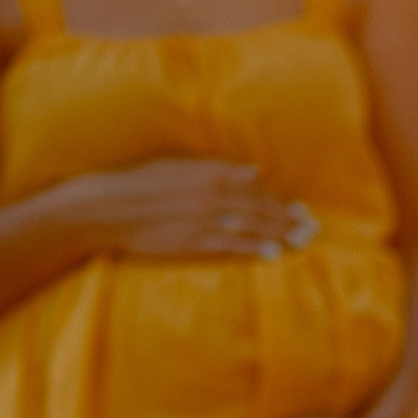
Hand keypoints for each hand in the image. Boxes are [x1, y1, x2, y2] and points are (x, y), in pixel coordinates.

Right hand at [95, 159, 320, 265]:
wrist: (106, 207)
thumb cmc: (138, 182)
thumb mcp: (178, 165)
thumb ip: (218, 168)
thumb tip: (253, 172)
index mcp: (208, 171)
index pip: (254, 188)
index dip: (279, 200)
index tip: (298, 208)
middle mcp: (211, 193)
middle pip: (259, 207)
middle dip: (288, 218)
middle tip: (311, 227)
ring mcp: (203, 218)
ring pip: (251, 225)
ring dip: (280, 233)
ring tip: (302, 240)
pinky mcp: (192, 241)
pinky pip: (231, 244)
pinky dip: (254, 247)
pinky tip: (274, 252)